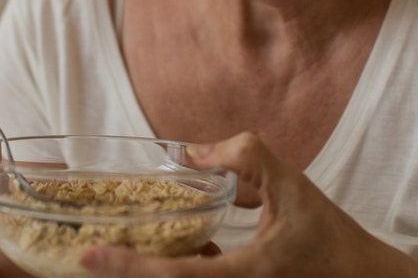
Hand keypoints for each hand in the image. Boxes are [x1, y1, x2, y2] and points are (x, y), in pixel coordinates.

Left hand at [80, 132, 417, 276]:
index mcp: (245, 275)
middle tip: (85, 251)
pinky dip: (175, 265)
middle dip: (124, 271)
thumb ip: (248, 158)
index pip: (175, 277)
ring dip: (146, 266)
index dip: (128, 267)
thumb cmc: (332, 240)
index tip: (89, 256)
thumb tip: (193, 152)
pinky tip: (179, 245)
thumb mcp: (295, 187)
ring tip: (112, 246)